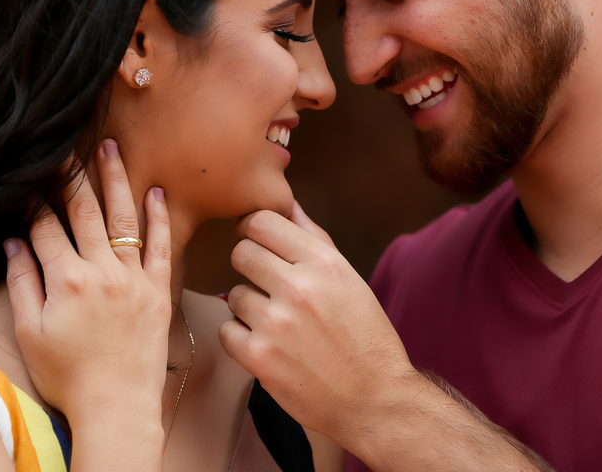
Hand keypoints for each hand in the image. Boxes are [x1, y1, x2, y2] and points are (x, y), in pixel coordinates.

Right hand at [6, 139, 171, 433]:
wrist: (116, 406)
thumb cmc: (68, 375)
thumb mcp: (30, 332)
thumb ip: (22, 282)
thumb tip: (13, 242)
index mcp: (66, 280)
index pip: (46, 228)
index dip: (35, 202)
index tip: (30, 179)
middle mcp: (102, 271)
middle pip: (85, 212)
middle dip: (73, 176)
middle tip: (68, 146)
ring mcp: (134, 279)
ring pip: (124, 218)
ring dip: (116, 180)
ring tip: (111, 148)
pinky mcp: (158, 291)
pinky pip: (161, 246)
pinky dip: (159, 217)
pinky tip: (156, 192)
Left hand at [218, 204, 419, 447]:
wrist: (374, 399)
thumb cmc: (365, 336)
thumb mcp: (349, 279)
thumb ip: (314, 238)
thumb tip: (288, 203)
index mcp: (324, 263)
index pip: (261, 222)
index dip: (253, 230)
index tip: (256, 242)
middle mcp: (299, 287)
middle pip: (241, 252)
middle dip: (250, 267)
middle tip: (267, 286)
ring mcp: (276, 323)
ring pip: (233, 294)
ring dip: (249, 307)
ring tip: (277, 323)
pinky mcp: (258, 357)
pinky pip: (227, 330)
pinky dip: (241, 338)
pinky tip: (268, 345)